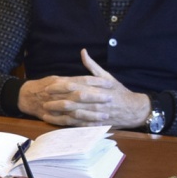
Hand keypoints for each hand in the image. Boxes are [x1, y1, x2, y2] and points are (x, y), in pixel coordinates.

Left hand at [18, 49, 150, 128]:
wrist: (133, 109)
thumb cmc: (118, 91)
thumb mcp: (106, 76)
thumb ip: (92, 66)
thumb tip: (83, 52)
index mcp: (96, 88)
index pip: (75, 87)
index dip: (60, 87)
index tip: (47, 86)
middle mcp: (95, 101)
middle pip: (72, 101)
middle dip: (56, 101)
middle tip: (42, 100)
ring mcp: (95, 114)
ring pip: (74, 114)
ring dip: (59, 114)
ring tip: (45, 112)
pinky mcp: (96, 124)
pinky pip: (79, 125)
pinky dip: (67, 124)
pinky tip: (56, 122)